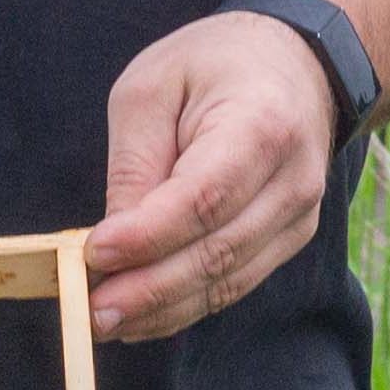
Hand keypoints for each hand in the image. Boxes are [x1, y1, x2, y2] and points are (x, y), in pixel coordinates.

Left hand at [86, 8, 339, 341]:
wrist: (296, 66)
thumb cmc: (212, 66)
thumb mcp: (153, 85)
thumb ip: (136, 160)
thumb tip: (112, 235)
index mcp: (260, 127)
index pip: (203, 197)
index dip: (149, 234)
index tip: (94, 253)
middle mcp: (291, 182)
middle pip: (218, 251)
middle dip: (149, 289)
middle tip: (91, 312)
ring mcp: (298, 217)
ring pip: (228, 279)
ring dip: (164, 309)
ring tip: (105, 324)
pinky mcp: (289, 239)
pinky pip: (236, 281)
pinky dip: (188, 303)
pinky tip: (143, 317)